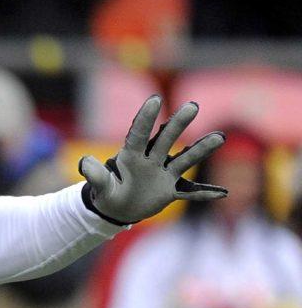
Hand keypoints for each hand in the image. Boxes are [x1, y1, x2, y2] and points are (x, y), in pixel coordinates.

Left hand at [79, 95, 226, 224]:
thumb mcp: (100, 187)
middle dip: (178, 123)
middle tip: (192, 106)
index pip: (139, 133)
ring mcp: (163, 174)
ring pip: (184, 160)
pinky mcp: (171, 190)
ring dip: (200, 150)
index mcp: (131, 156)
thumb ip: (95, 175)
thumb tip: (84, 161)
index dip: (145, 117)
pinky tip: (223, 192)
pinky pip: (190, 192)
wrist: (118, 208)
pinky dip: (204, 193)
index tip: (154, 99)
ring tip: (219, 137)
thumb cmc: (107, 194)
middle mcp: (150, 160)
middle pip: (166, 139)